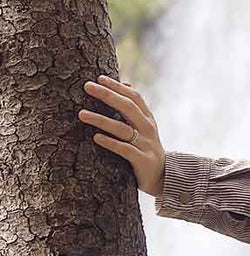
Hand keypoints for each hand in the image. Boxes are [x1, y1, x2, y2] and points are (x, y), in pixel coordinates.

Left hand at [79, 75, 166, 196]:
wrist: (163, 177)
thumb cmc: (146, 149)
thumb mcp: (145, 127)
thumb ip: (135, 108)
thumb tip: (126, 83)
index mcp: (148, 119)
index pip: (134, 97)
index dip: (117, 87)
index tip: (99, 78)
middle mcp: (148, 129)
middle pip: (128, 108)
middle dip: (107, 95)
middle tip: (87, 86)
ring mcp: (146, 145)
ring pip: (123, 129)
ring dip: (101, 120)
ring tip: (81, 114)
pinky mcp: (142, 160)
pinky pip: (125, 149)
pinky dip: (110, 143)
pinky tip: (96, 138)